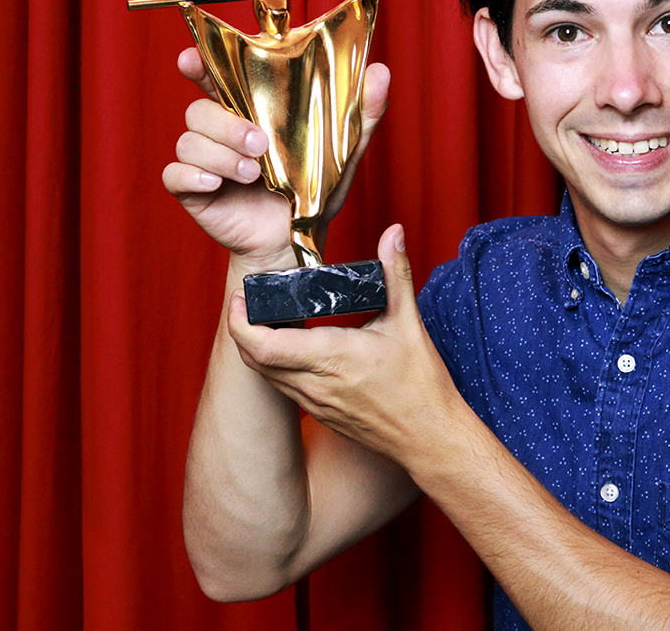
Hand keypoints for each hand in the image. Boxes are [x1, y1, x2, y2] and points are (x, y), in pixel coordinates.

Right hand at [161, 48, 390, 270]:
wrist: (298, 240)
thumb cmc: (314, 192)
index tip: (191, 59)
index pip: (217, 77)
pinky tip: (216, 183)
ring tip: (253, 174)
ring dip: (218, 154)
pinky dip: (192, 175)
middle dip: (226, 124)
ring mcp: (205, 160)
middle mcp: (222, 131)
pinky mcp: (194, 190)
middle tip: (260, 145)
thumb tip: (381, 71)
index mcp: (249, 112)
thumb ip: (362, 112)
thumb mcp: (344, 150)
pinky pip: (174, 174)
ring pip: (187, 140)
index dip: (200, 64)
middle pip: (199, 108)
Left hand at [226, 225, 460, 465]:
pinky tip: (289, 350)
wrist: (429, 437)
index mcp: (333, 357)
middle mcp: (315, 384)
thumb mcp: (408, 322)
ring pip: (265, 377)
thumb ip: (395, 273)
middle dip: (240, 330)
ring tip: (262, 322)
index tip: (240, 298)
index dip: (240, 322)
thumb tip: (393, 233)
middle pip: (254, 360)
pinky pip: (283, 389)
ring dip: (255, 350)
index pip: (264, 345)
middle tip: (245, 303)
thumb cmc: (421, 385)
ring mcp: (315, 404)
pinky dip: (274, 366)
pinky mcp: (320, 416)